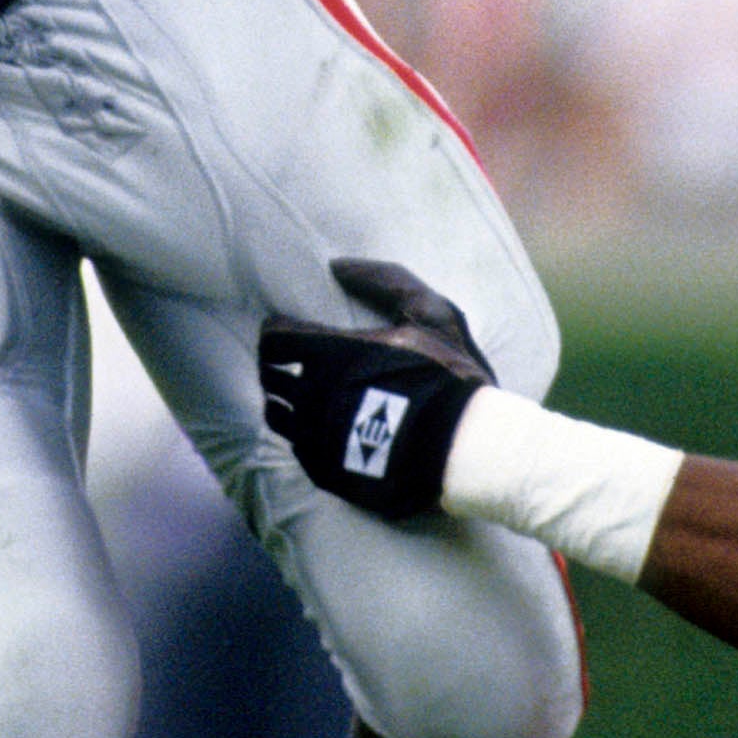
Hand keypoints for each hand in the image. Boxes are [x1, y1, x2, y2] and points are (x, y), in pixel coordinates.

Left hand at [259, 258, 496, 520]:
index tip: (290, 332)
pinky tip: (328, 430)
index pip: (273, 340)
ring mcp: (316, 438)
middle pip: (269, 378)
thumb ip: (385, 282)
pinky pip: (298, 450)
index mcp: (329, 354)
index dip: (277, 333)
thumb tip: (337, 266)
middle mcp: (312, 396)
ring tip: (308, 399)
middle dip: (277, 368)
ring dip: (286, 403)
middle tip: (296, 366)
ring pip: (277, 416)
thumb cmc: (450, 375)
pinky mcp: (326, 472)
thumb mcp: (430, 313)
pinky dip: (306, 436)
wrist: (468, 449)